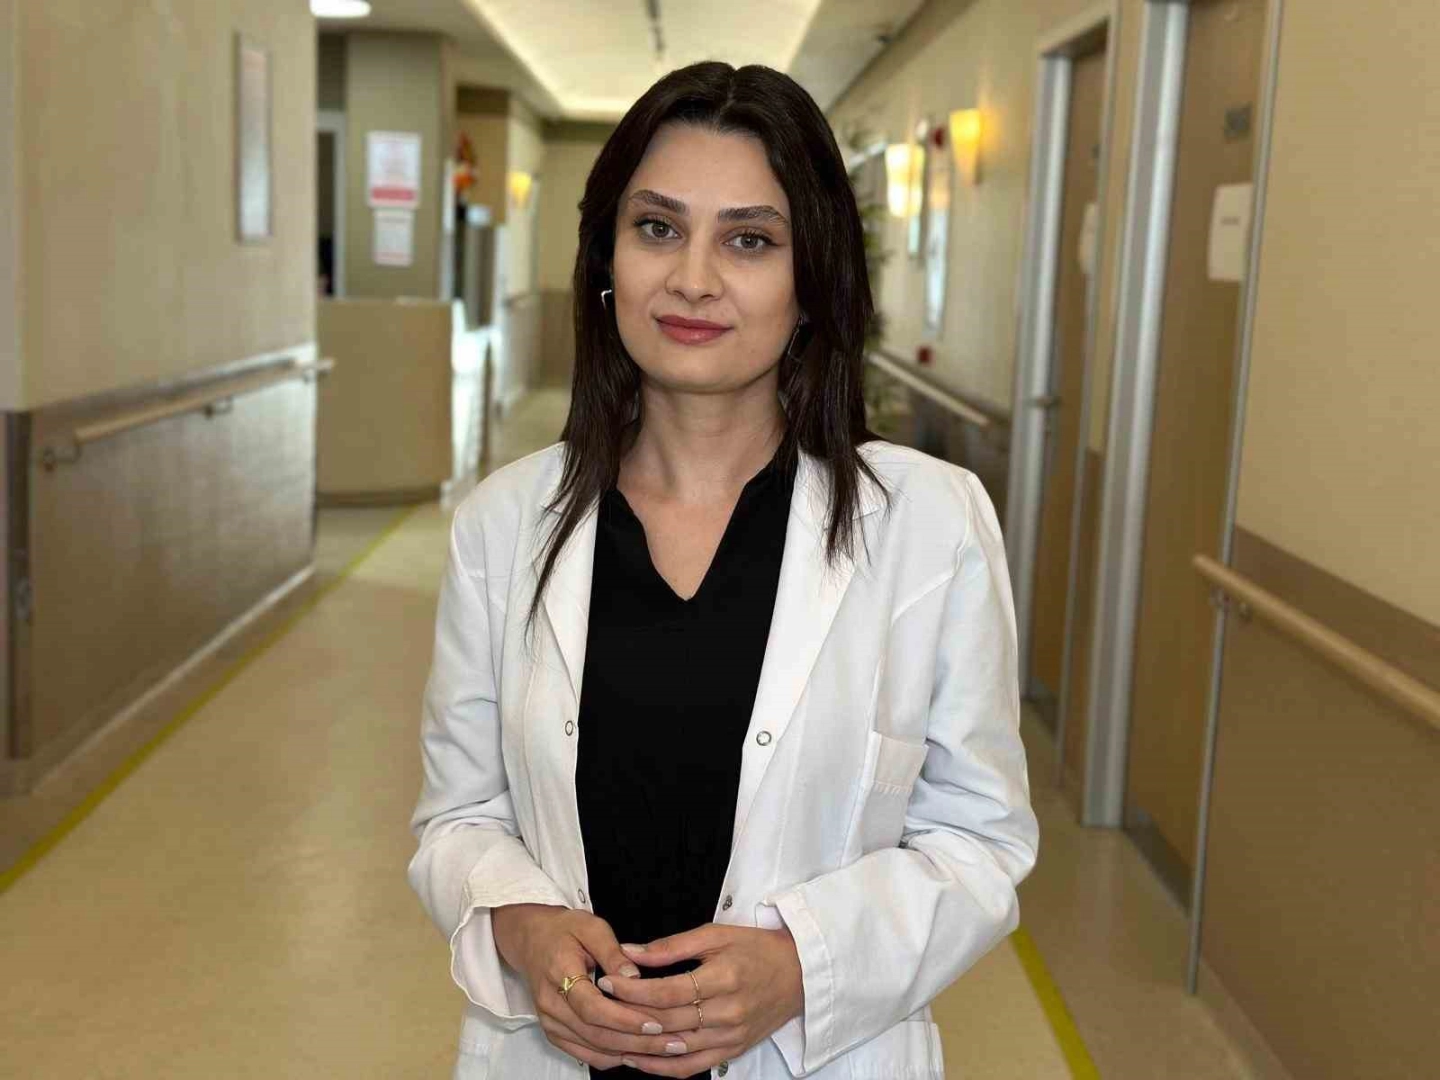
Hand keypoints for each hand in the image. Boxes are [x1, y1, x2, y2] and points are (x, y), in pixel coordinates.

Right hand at [491, 904, 692, 1068]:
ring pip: (592, 1048)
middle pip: (595, 1033)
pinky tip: (638, 1052)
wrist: (531, 939)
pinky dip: (612, 1057)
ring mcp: (550, 1022)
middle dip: (636, 1042)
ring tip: (663, 1050)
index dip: (624, 1019)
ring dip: (629, 1053)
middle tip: (671, 1042)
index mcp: (559, 973)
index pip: (592, 1007)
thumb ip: (612, 951)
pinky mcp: (555, 1032)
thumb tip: (635, 975)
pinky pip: (585, 1054)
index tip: (655, 1023)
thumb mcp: (591, 926)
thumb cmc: (564, 930)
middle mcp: (551, 1004)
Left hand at [599, 923, 804, 1076]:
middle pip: (668, 1021)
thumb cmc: (757, 948)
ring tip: (608, 1034)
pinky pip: (692, 1067)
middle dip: (628, 1014)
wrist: (799, 973)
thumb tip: (630, 952)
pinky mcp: (733, 1051)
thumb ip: (672, 946)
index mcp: (724, 978)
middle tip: (598, 1004)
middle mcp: (728, 1012)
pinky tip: (637, 1058)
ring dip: (639, 1044)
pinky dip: (661, 1067)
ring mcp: (731, 1036)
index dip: (633, 989)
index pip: (667, 991)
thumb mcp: (716, 934)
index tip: (607, 981)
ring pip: (675, 1049)